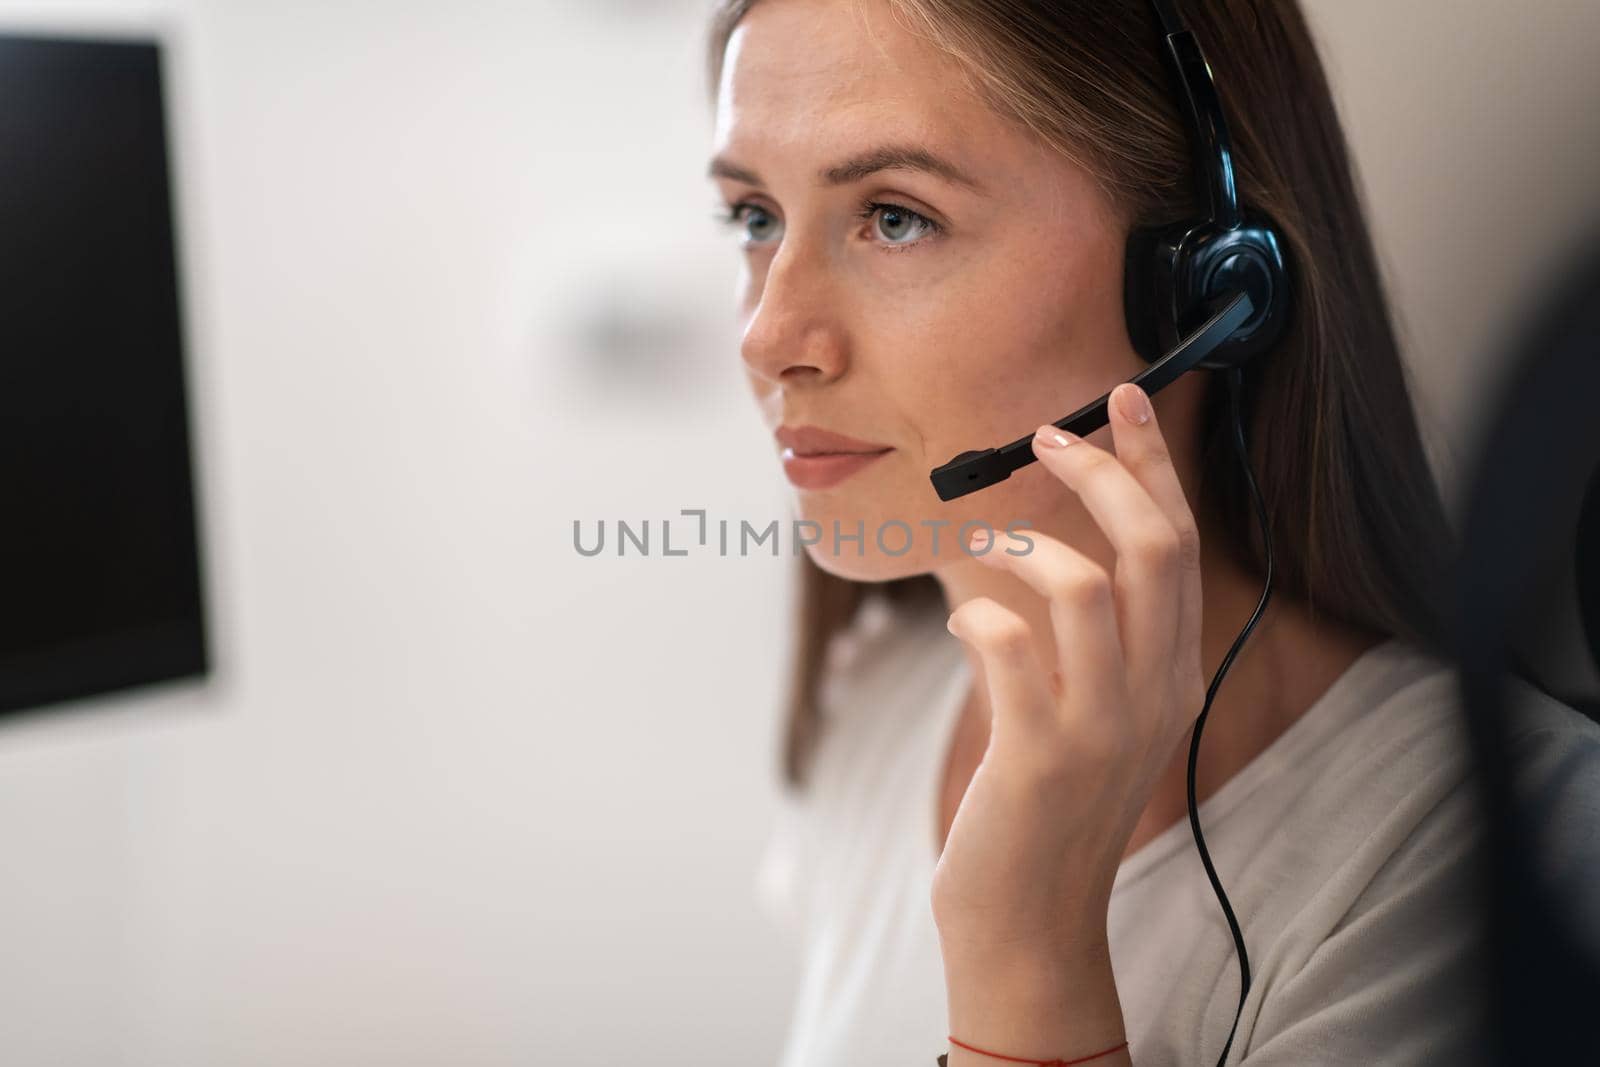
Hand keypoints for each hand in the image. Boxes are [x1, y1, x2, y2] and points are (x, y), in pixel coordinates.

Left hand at [932, 381, 1206, 968]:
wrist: (1032, 917)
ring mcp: (1103, 726)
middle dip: (1106, 472)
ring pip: (1089, 584)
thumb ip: (1096, 644)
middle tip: (1051, 434)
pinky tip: (960, 627)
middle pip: (1155, 546)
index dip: (1154, 465)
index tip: (1125, 401)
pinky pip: (1011, 646)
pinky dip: (978, 617)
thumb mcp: (1095, 715)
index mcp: (1174, 674)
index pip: (1181, 545)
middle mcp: (1156, 692)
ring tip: (986, 543)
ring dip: (1029, 543)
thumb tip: (1055, 552)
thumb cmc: (1048, 805)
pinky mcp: (1041, 755)